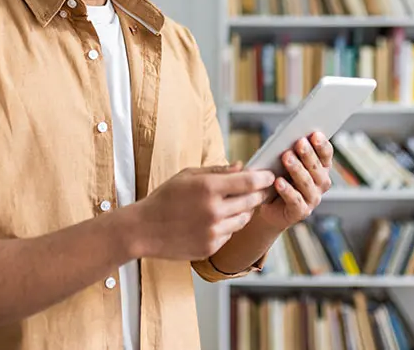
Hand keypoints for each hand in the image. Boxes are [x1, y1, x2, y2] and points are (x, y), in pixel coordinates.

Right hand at [129, 164, 274, 261]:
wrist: (143, 230)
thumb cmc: (165, 198)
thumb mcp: (188, 176)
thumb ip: (217, 171)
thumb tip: (242, 166)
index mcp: (208, 188)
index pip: (248, 182)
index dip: (263, 177)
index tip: (270, 175)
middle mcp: (214, 211)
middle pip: (252, 201)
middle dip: (259, 193)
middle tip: (261, 188)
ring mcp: (213, 231)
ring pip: (244, 219)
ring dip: (246, 210)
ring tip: (237, 203)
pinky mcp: (211, 247)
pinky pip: (230, 233)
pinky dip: (229, 225)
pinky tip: (218, 219)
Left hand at [256, 132, 332, 231]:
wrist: (269, 205)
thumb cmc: (278, 176)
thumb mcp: (283, 160)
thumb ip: (289, 149)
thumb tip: (285, 136)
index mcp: (321, 167)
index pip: (326, 154)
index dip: (322, 145)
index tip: (315, 134)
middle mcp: (321, 183)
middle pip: (317, 168)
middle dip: (308, 154)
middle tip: (299, 142)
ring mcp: (313, 199)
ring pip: (307, 183)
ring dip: (297, 169)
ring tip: (286, 158)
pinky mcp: (301, 212)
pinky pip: (295, 200)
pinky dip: (287, 190)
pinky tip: (278, 182)